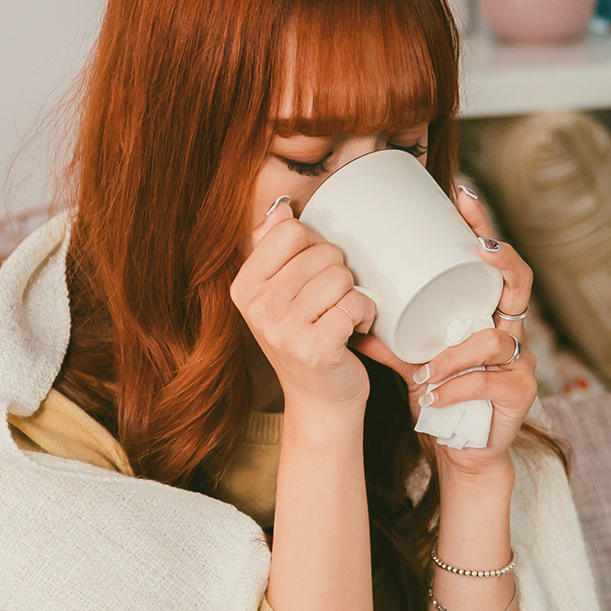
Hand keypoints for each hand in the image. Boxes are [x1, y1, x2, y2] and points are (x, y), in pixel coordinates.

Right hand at [231, 195, 375, 416]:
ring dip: (354, 297)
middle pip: (322, 252)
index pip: (291, 231)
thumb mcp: (281, 295)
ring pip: (341, 277)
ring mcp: (283, 328)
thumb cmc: (306, 341)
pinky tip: (353, 333)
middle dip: (338, 275)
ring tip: (342, 319)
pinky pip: (355, 305)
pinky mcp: (314, 348)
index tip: (314, 277)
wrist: (320, 401)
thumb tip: (281, 208)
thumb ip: (275, 249)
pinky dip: (365, 317)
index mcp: (245, 286)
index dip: (315, 248)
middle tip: (329, 306)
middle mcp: (258, 306)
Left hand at [353, 184, 539, 482]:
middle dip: (502, 260)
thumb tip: (349, 314)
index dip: (483, 227)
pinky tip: (436, 396)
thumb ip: (387, 339)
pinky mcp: (519, 395)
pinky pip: (491, 384)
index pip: (493, 262)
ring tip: (426, 371)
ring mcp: (518, 361)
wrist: (463, 450)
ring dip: (456, 355)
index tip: (462, 197)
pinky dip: (459, 389)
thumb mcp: (411, 361)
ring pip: (495, 341)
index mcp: (484, 314)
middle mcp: (507, 330)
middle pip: (518, 284)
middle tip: (481, 248)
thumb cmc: (442, 396)